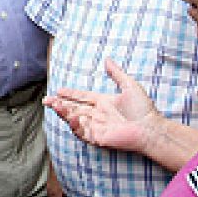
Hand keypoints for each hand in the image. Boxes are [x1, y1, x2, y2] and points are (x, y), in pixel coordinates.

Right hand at [45, 59, 161, 155]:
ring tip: (54, 106)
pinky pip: (83, 132)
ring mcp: (98, 126)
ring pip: (75, 119)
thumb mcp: (129, 85)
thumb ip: (116, 73)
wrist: (151, 128)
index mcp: (104, 102)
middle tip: (46, 100)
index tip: (58, 90)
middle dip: (59, 104)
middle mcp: (98, 114)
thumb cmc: (143, 109)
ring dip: (64, 113)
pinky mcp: (99, 138)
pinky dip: (75, 126)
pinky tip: (71, 117)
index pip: (82, 97)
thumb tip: (107, 59)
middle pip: (74, 108)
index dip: (70, 94)